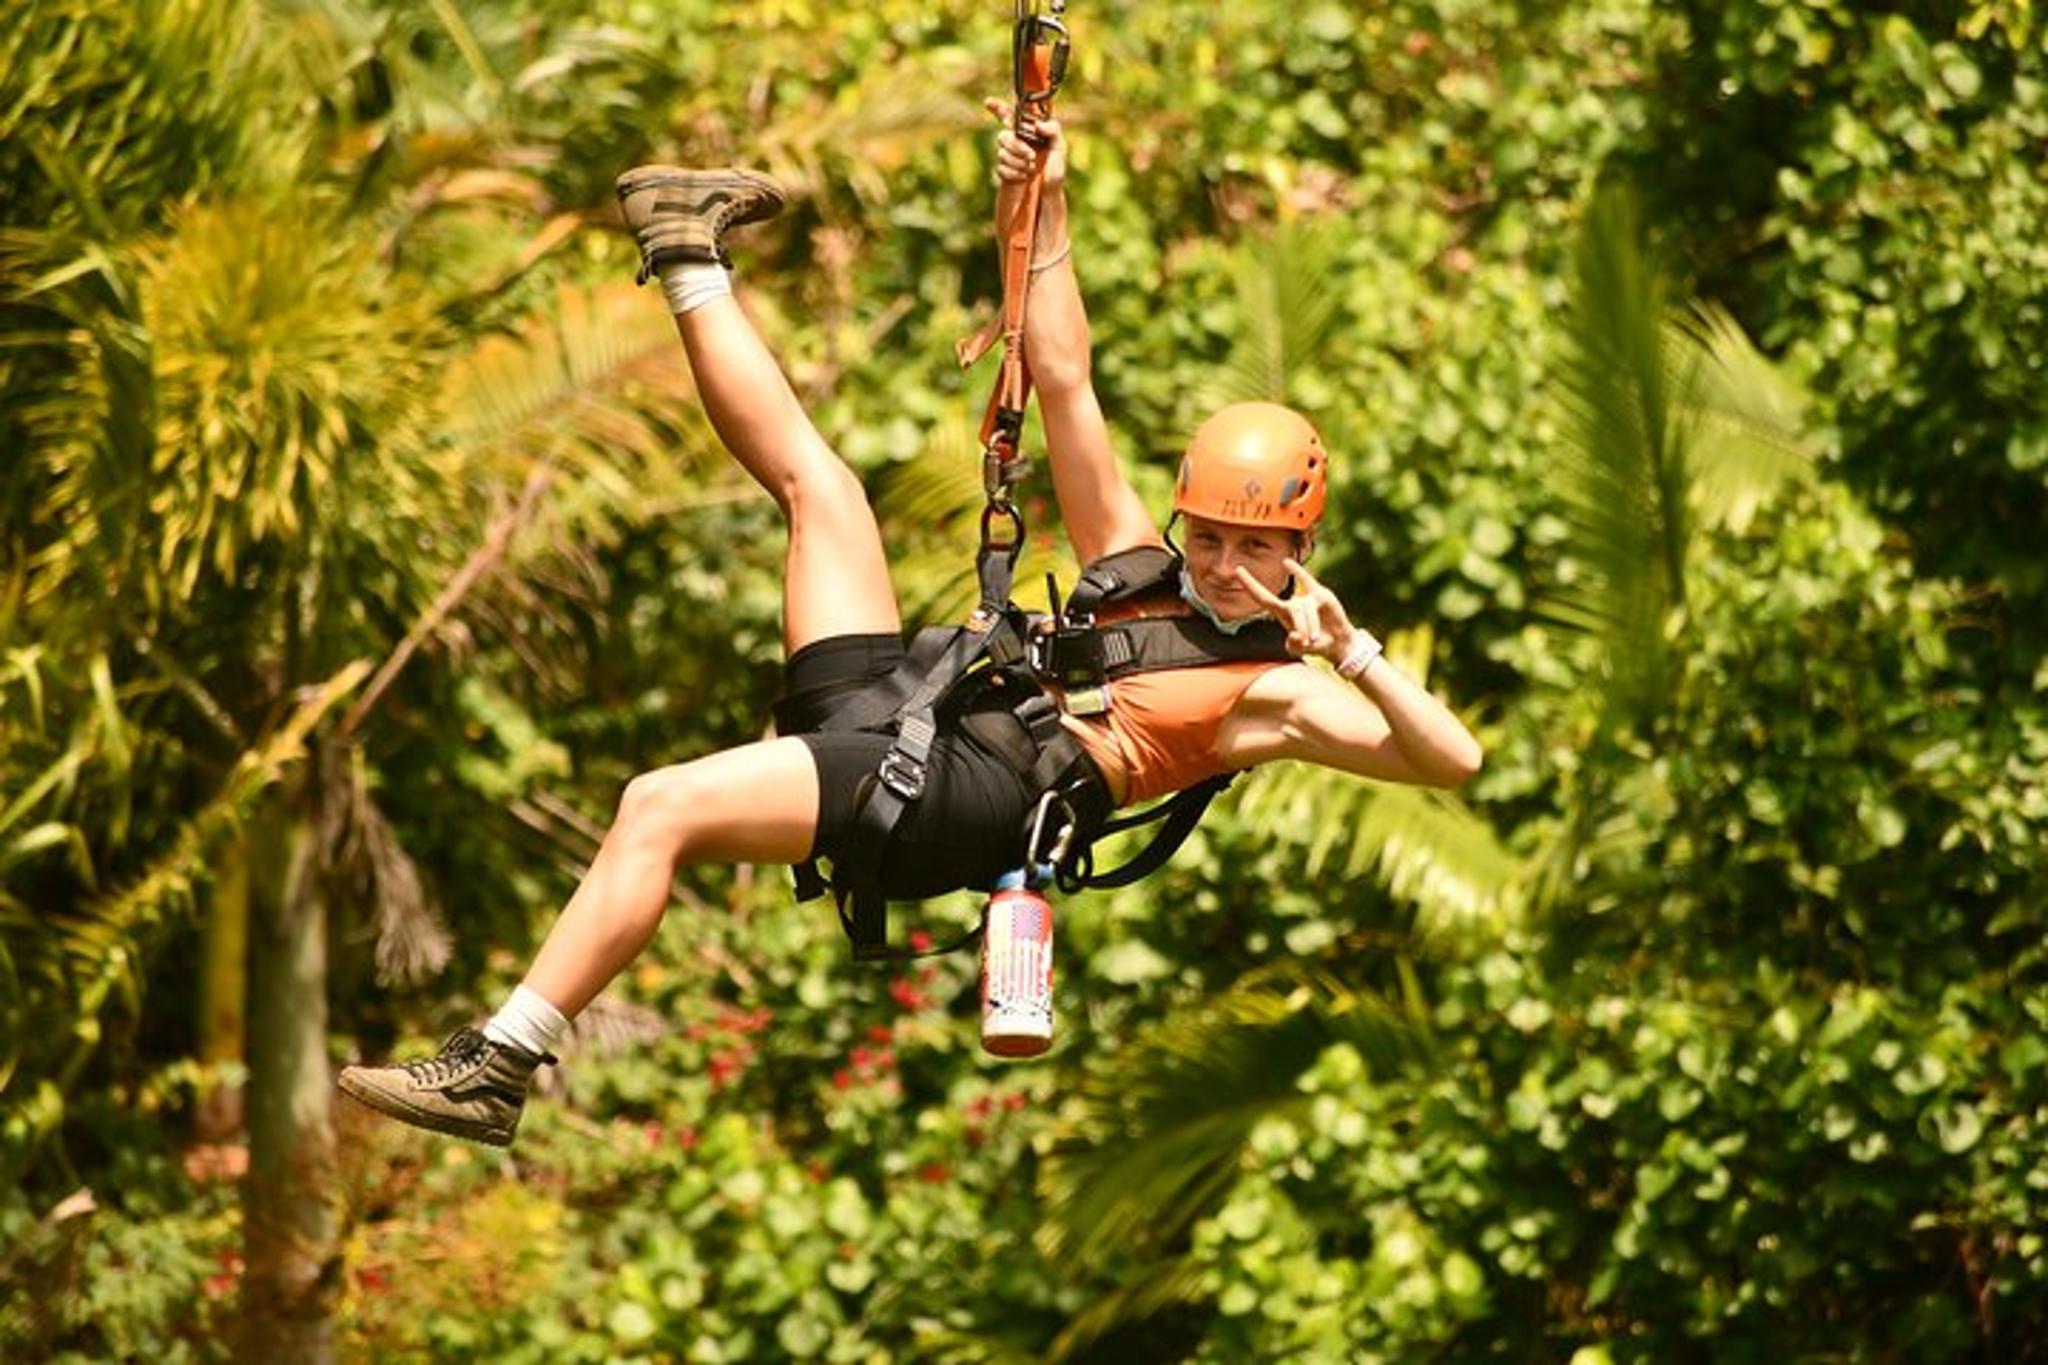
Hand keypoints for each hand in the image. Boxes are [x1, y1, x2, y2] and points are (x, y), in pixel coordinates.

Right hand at [986, 97, 1066, 190]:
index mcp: (1027, 133)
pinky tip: (1023, 177)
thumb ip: (1053, 130)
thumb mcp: (1060, 147)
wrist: (1049, 195)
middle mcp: (1016, 142)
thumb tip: (1037, 124)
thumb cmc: (1055, 170)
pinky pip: (1001, 169)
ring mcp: (1008, 157)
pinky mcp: (1004, 172)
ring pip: (1002, 153)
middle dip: (1017, 146)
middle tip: (1032, 156)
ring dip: (1018, 162)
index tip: (988, 102)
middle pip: (1003, 136)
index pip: (1010, 116)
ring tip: (1031, 169)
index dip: (998, 108)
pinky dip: (1014, 173)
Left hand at [1233, 557, 1359, 664]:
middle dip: (1301, 626)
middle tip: (1308, 641)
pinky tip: (1285, 563)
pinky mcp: (1321, 595)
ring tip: (1316, 638)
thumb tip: (1293, 635)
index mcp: (1281, 613)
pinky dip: (1297, 572)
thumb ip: (1294, 646)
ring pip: (1306, 609)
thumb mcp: (1301, 650)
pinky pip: (1308, 581)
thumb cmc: (1314, 645)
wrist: (1337, 643)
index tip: (1237, 569)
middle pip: (1292, 610)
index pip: (1262, 597)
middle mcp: (1292, 603)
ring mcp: (1306, 597)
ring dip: (1312, 625)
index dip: (1250, 584)